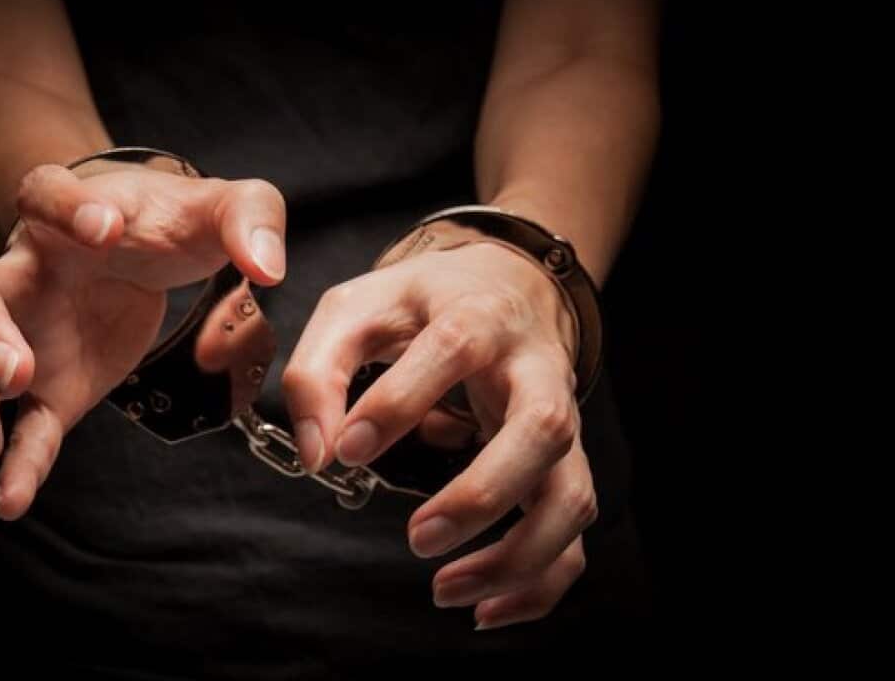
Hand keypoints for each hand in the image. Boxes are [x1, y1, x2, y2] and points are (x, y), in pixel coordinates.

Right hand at [0, 162, 286, 519]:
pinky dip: (18, 465)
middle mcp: (26, 273)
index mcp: (65, 214)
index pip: (44, 193)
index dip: (66, 209)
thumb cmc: (169, 222)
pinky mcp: (51, 387)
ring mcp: (26, 334)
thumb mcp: (220, 207)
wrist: (140, 248)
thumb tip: (269, 267)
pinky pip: (25, 427)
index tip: (105, 230)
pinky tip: (11, 501)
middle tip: (12, 369)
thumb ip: (250, 218)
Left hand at [282, 239, 594, 628]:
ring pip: (573, 492)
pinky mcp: (565, 462)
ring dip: (520, 554)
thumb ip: (319, 369)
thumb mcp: (357, 309)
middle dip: (483, 493)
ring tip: (446, 591)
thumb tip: (319, 453)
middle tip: (417, 538)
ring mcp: (560, 421)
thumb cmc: (422, 304)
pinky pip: (575, 530)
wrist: (506, 285)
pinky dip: (542, 581)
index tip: (348, 450)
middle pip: (541, 429)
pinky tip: (486, 609)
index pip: (452, 350)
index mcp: (477, 316)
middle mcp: (533, 370)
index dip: (400, 402)